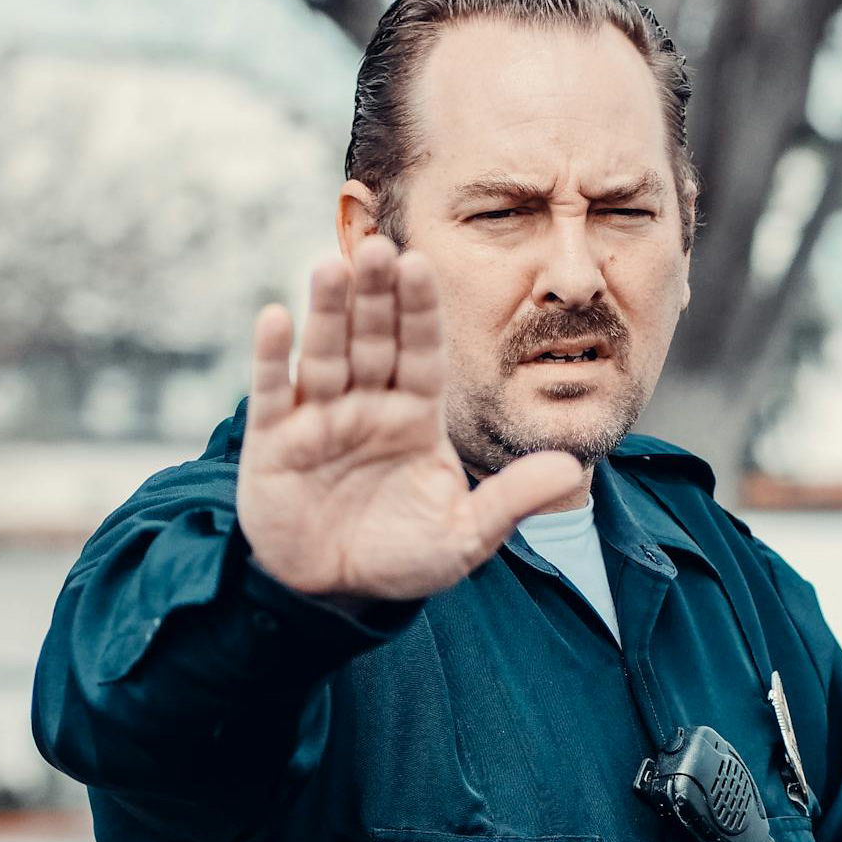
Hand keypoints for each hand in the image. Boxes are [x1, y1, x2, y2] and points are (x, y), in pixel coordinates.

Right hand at [238, 236, 581, 601]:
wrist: (337, 594)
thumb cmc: (403, 557)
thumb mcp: (465, 536)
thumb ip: (511, 500)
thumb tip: (569, 470)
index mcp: (416, 414)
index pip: (422, 351)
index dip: (420, 310)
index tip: (422, 264)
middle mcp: (368, 404)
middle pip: (374, 340)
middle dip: (376, 296)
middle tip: (380, 247)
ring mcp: (318, 418)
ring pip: (325, 354)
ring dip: (327, 312)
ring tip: (331, 267)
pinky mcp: (273, 442)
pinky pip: (272, 392)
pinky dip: (272, 357)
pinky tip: (276, 319)